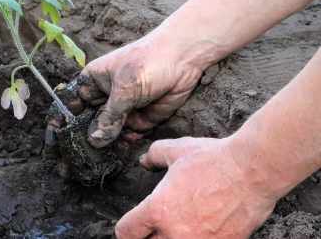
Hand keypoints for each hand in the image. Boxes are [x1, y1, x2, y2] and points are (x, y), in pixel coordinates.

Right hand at [51, 34, 205, 147]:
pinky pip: (129, 134)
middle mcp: (105, 96)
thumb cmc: (147, 62)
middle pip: (88, 122)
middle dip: (82, 139)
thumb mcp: (124, 90)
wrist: (184, 58)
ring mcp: (123, 108)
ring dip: (105, 144)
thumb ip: (109, 117)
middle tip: (76, 158)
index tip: (54, 140)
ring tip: (99, 160)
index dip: (60, 121)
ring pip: (108, 132)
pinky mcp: (141, 117)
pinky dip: (127, 141)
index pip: (70, 103)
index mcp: (93, 81)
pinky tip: (124, 146)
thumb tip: (95, 140)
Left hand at [115, 137, 277, 238]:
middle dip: (147, 237)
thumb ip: (154, 155)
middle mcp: (174, 233)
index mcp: (158, 210)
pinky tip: (200, 231)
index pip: (126, 232)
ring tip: (176, 230)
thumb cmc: (213, 159)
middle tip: (153, 227)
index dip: (126, 227)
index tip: (133, 224)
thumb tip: (144, 161)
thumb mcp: (176, 150)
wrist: (253, 171)